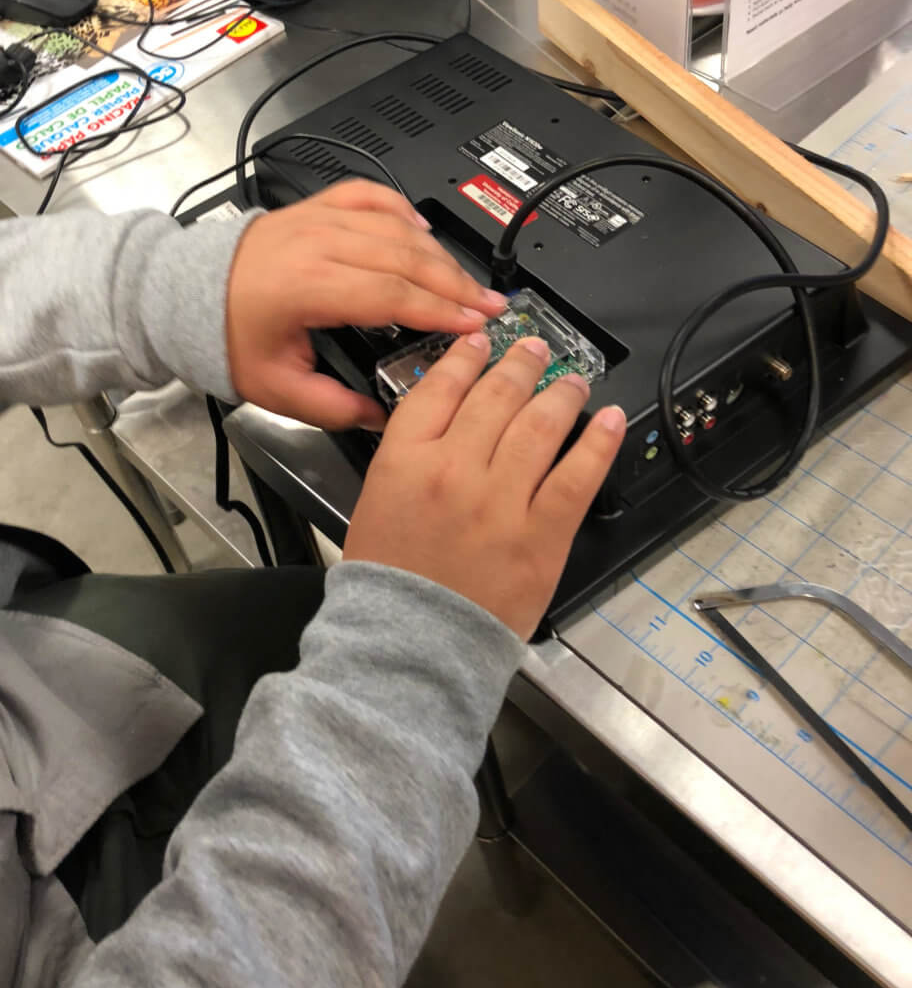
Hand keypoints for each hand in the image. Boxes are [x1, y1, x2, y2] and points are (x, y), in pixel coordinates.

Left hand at [226, 182, 506, 429]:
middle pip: (405, 257)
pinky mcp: (314, 208)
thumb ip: (331, 407)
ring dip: (440, 254)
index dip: (439, 309)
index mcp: (306, 287)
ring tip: (469, 281)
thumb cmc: (222, 336)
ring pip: (395, 228)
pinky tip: (424, 231)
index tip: (473, 324)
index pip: (391, 294)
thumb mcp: (274, 388)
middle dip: (456, 284)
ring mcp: (316, 220)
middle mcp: (316, 244)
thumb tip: (381, 418)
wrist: (181, 293)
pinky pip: (369, 196)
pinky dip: (402, 210)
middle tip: (491, 306)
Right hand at [343, 334, 625, 638]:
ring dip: (562, 392)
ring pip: (540, 424)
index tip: (481, 342)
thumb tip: (452, 418)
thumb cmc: (390, 580)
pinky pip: (578, 476)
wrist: (411, 644)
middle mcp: (455, 469)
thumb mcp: (378, 501)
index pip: (442, 387)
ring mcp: (501, 500)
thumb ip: (410, 454)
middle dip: (522, 363)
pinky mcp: (541, 534)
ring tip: (574, 379)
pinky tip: (609, 420)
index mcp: (406, 459)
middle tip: (537, 348)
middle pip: (497, 395)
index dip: (466, 356)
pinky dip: (598, 442)